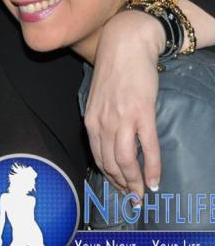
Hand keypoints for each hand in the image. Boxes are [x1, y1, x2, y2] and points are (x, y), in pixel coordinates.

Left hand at [84, 10, 161, 199]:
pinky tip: (155, 180)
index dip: (109, 177)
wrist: (125, 46)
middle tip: (133, 199)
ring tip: (143, 194)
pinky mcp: (142, 113)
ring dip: (135, 183)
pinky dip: (151, 169)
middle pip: (110, 164)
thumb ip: (101, 119)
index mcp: (90, 119)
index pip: (97, 157)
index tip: (119, 189)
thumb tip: (109, 142)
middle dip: (122, 185)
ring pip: (125, 161)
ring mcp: (122, 119)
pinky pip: (147, 149)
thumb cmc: (113, 71)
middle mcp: (102, 122)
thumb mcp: (99, 98)